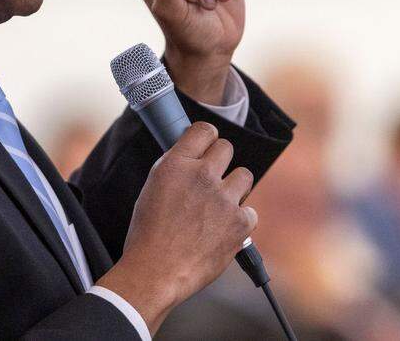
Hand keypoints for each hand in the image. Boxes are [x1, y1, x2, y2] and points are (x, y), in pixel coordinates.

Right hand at [95, 122, 256, 332]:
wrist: (156, 270)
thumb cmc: (148, 234)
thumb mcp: (152, 188)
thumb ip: (175, 168)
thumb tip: (191, 156)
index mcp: (176, 164)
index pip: (203, 130)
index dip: (206, 137)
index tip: (207, 145)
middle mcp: (202, 176)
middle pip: (227, 148)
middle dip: (220, 160)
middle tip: (212, 177)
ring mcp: (224, 199)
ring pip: (244, 176)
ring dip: (234, 188)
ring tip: (219, 205)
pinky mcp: (240, 223)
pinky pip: (250, 211)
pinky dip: (239, 220)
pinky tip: (223, 229)